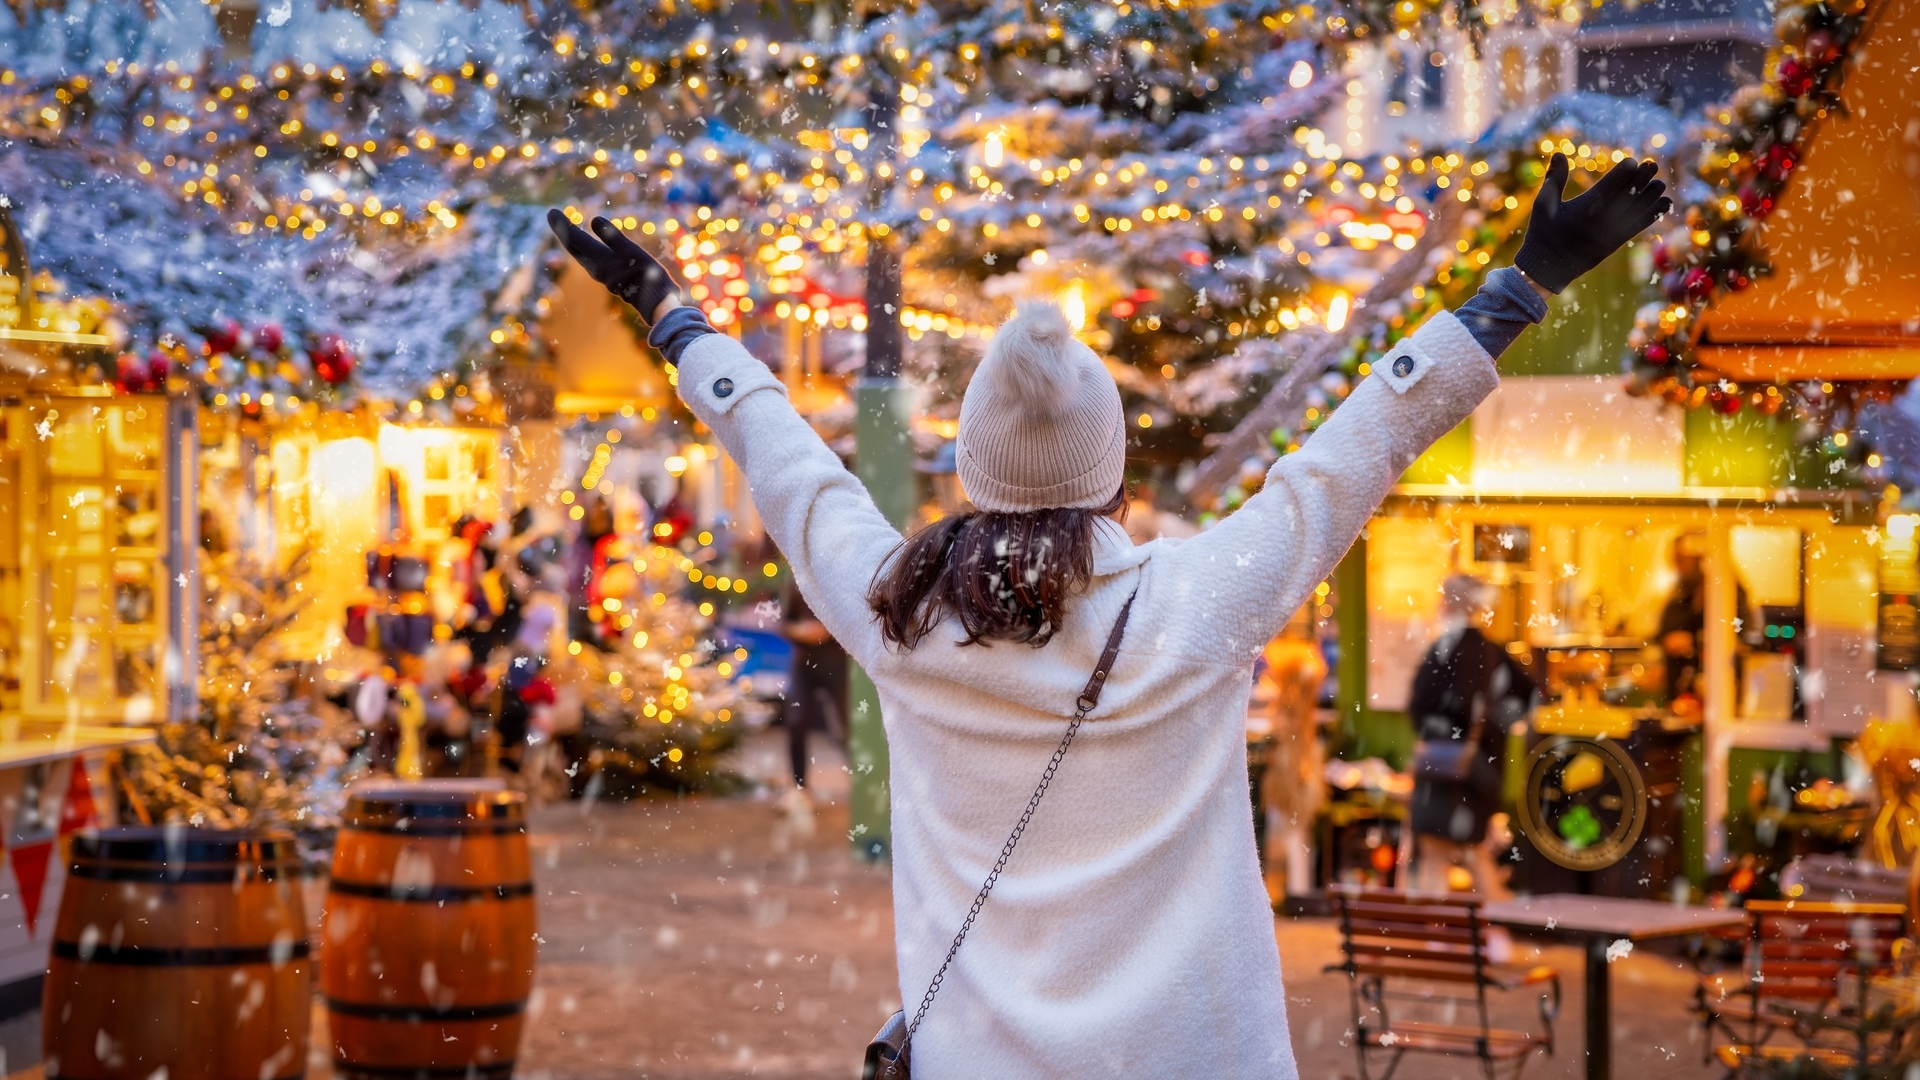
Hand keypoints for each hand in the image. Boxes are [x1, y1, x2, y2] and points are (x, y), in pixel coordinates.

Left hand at [546, 210, 680, 323]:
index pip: (575, 239)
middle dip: (562, 231)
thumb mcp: (632, 253)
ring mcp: (603, 274)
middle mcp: (596, 268)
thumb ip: (613, 236)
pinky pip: (590, 258)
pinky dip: (583, 247)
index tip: (551, 212)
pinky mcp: (611, 277)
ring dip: (572, 240)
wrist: (656, 305)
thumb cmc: (647, 278)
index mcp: (599, 260)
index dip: (563, 225)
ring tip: (566, 228)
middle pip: (573, 247)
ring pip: (580, 254)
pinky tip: (587, 246)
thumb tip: (594, 219)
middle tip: (552, 215)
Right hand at [1513, 153, 1671, 293]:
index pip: (1613, 183)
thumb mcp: (1543, 204)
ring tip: (1660, 183)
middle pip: (1630, 192)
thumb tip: (1560, 153)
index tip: (1632, 162)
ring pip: (1639, 208)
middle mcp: (1603, 218)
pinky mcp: (1616, 242)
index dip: (1626, 170)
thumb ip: (1555, 178)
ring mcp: (1612, 232)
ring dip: (1652, 195)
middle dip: (1643, 178)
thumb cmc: (1543, 233)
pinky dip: (1653, 214)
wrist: (1548, 268)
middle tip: (1652, 165)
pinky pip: (1639, 225)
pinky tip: (1665, 203)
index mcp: (1587, 206)